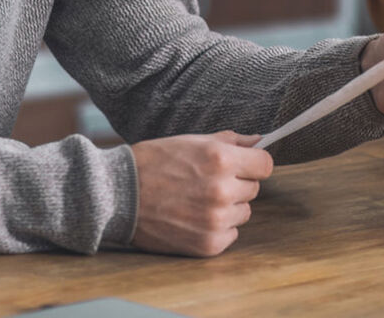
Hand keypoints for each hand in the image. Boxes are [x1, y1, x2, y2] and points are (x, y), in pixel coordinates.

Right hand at [130, 131, 272, 257]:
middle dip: (236, 184)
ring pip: (243, 212)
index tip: (243, 165)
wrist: (119, 195)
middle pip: (253, 188)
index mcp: (220, 159)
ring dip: (227, 207)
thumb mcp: (191, 140)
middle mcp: (222, 190)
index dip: (253, 163)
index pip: (265, 164)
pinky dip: (217, 228)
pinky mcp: (208, 244)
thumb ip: (229, 141)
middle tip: (206, 181)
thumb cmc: (153, 162)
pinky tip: (192, 217)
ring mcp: (216, 220)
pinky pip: (231, 234)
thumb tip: (259, 140)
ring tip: (196, 200)